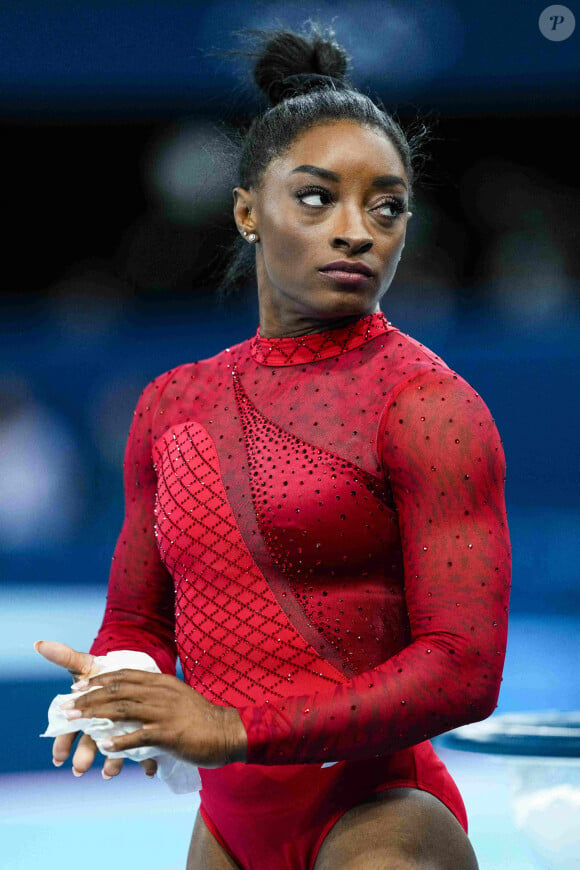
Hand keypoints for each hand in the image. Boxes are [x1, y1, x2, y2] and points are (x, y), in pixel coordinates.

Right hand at [34, 640, 156, 779]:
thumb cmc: (105, 675)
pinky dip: (146, 761)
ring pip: (116, 749)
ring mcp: (122, 732)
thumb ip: (65, 657)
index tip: (58, 757)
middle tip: (80, 768)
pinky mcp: (142, 734)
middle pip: (91, 742)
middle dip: (85, 755)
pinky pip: (144, 750)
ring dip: (112, 762)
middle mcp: (102, 726)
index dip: (62, 742)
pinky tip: (148, 771)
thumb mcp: (87, 665)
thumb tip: (40, 644)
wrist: (133, 679)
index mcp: (88, 713)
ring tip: (110, 774)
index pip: (70, 730)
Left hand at [64, 669, 247, 767]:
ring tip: (77, 721)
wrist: (227, 731)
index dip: (100, 680)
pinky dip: (120, 741)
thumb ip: (156, 696)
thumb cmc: (200, 717)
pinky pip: (140, 736)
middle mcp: (161, 692)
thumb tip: (133, 700)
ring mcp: (165, 712)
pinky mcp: (170, 733)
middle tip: (68, 705)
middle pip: (118, 690)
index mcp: (162, 682)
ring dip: (96, 714)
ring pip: (123, 709)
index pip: (125, 675)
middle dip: (90, 697)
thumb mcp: (177, 697)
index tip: (79, 686)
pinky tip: (105, 746)